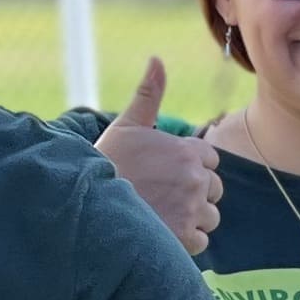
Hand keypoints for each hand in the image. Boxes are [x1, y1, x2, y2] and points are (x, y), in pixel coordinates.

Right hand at [94, 57, 220, 256]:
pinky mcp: (184, 238)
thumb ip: (149, 95)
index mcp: (187, 150)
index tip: (167, 172)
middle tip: (162, 195)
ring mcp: (192, 209)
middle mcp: (195, 179)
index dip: (191, 167)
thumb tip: (157, 59)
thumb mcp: (127, 125)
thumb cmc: (106, 162)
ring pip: (210, 216)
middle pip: (214, 189)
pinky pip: (201, 240)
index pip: (210, 160)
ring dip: (192, 218)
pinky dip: (185, 240)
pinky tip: (161, 232)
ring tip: (161, 214)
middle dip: (195, 193)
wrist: (86, 204)